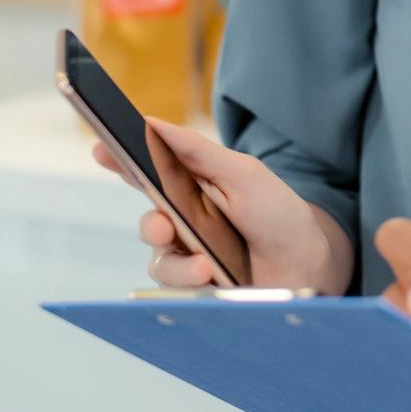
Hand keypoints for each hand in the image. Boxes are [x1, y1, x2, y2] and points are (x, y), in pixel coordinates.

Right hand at [88, 118, 347, 291]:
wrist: (309, 264)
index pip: (148, 173)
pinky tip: (210, 280)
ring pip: (159, 260)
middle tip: (163, 227)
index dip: (120, 161)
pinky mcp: (197, 288)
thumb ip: (199, 152)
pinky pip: (175, 289)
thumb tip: (154, 123)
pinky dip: (189, 284)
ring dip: (178, 263)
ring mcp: (189, 256)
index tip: (101, 147)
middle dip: (150, 225)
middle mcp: (184, 223)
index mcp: (192, 188)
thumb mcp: (244, 175)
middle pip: (147, 222)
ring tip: (204, 266)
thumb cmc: (278, 213)